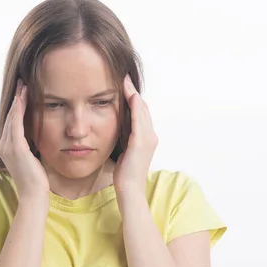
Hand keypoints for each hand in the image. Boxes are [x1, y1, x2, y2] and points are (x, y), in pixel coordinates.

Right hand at [0, 79, 49, 201]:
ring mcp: (9, 147)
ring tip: (24, 86)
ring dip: (18, 100)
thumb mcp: (33, 160)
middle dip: (17, 99)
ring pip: (12, 117)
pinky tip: (23, 99)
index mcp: (7, 148)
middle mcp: (4, 146)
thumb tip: (37, 139)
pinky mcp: (17, 148)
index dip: (17, 106)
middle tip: (22, 83)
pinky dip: (19, 111)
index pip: (12, 122)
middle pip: (10, 116)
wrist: (34, 195)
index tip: (23, 92)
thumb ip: (31, 148)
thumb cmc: (36, 181)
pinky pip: (16, 124)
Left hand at [113, 74, 158, 196]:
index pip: (140, 112)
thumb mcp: (124, 153)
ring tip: (124, 80)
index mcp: (146, 138)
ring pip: (142, 110)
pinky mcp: (141, 142)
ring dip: (133, 94)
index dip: (132, 98)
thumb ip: (124, 140)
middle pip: (142, 107)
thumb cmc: (125, 175)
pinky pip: (139, 119)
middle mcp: (151, 136)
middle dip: (133, 91)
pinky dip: (135, 106)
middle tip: (123, 76)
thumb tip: (115, 131)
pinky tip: (130, 95)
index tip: (123, 84)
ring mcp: (148, 138)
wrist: (130, 190)